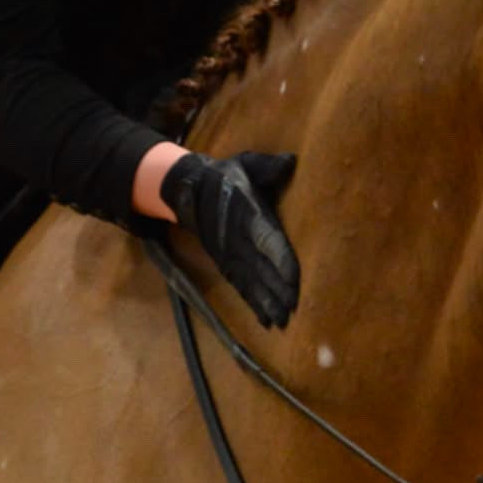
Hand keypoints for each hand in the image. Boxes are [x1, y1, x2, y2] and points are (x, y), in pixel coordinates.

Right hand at [160, 151, 299, 327]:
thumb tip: (289, 161)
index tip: (294, 279)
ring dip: (265, 301)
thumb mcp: (246, 164)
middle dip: (276, 289)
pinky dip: (253, 303)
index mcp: (247, 213)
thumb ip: (267, 167)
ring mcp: (228, 252)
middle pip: (260, 267)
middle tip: (295, 308)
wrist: (188, 189)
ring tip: (283, 321)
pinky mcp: (224, 262)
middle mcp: (236, 237)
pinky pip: (240, 285)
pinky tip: (267, 320)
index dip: (280, 259)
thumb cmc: (227, 176)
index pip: (266, 238)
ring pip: (250, 281)